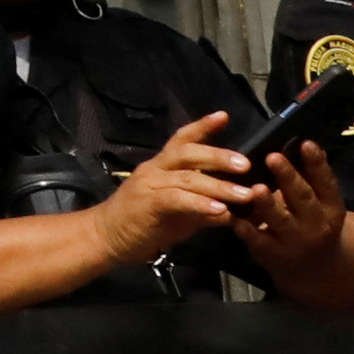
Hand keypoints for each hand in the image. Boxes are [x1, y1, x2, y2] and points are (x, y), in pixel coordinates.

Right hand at [104, 115, 258, 260]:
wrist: (107, 237)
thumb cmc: (143, 223)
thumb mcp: (179, 213)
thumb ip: (203, 207)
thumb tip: (235, 209)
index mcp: (162, 166)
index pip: (181, 140)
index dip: (202, 127)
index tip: (224, 116)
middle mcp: (155, 169)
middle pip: (187, 153)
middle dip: (218, 156)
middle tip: (246, 164)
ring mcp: (150, 184)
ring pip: (187, 178)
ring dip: (219, 186)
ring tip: (245, 194)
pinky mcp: (148, 203)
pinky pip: (178, 199)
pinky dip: (201, 204)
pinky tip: (221, 210)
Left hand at [229, 137, 349, 270]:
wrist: (315, 268)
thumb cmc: (313, 221)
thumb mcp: (321, 203)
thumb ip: (311, 177)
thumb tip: (303, 142)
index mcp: (331, 207)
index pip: (327, 183)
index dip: (318, 164)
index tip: (306, 143)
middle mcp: (315, 224)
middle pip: (302, 198)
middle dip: (288, 178)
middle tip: (272, 157)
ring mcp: (293, 240)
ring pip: (280, 220)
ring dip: (267, 204)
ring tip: (256, 188)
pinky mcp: (271, 252)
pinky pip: (257, 238)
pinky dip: (245, 227)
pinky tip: (233, 214)